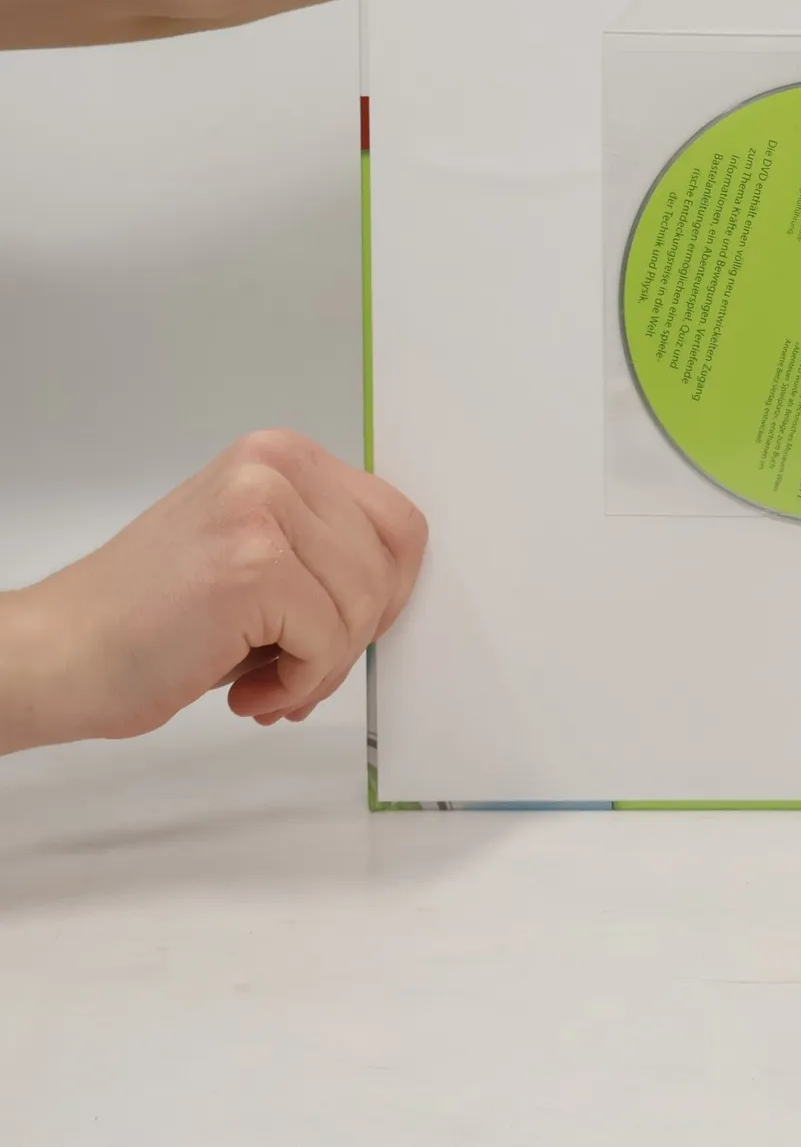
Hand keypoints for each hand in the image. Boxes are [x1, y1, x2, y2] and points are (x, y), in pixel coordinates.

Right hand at [0, 430, 425, 754]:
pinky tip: (248, 690)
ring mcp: (264, 511)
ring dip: (324, 665)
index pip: (398, 521)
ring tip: (267, 681)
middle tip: (302, 667)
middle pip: (390, 563)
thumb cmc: (150, 619)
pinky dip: (299, 683)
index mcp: (282, 456)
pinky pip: (328, 639)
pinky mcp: (253, 566)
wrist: (56, 655)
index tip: (347, 628)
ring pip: (363, 605)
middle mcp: (275, 467)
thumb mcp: (256, 552)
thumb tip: (394, 589)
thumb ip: (324, 552)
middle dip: (356, 632)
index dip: (387, 590)